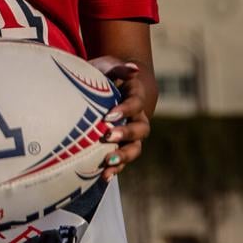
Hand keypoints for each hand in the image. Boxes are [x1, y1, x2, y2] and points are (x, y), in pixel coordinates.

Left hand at [88, 56, 150, 181]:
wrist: (102, 88)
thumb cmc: (102, 74)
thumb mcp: (107, 67)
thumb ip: (119, 68)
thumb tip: (133, 68)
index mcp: (135, 97)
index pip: (135, 104)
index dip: (125, 110)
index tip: (108, 115)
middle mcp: (137, 118)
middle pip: (140, 130)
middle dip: (125, 134)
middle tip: (107, 136)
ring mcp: (131, 135)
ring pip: (135, 148)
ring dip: (123, 156)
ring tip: (108, 162)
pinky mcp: (121, 146)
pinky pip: (123, 161)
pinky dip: (115, 169)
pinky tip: (104, 176)